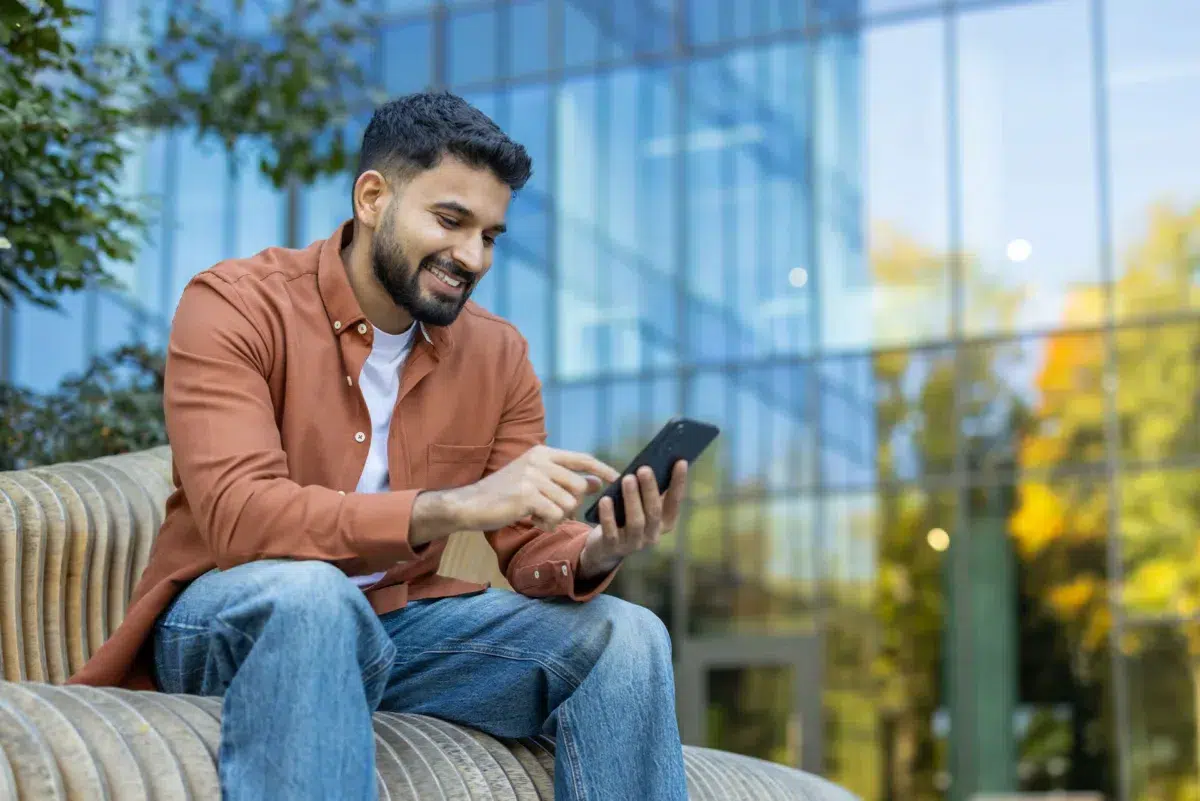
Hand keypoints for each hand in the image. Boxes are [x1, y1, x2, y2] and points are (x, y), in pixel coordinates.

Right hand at [448, 445, 618, 532]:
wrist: (470, 504)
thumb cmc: (504, 494)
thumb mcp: (536, 481)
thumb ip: (565, 480)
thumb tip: (598, 483)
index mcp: (543, 453)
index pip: (582, 459)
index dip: (603, 469)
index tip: (619, 479)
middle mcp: (539, 460)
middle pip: (580, 486)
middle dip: (571, 504)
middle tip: (550, 510)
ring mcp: (533, 476)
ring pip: (569, 503)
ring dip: (556, 516)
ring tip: (536, 514)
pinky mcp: (527, 495)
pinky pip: (555, 515)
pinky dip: (546, 523)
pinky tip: (530, 519)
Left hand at [579, 460, 688, 577]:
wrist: (605, 548)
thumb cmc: (625, 516)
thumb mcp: (639, 505)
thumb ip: (646, 490)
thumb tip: (651, 461)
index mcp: (664, 522)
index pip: (675, 501)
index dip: (679, 482)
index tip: (680, 462)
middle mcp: (653, 535)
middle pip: (654, 511)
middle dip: (650, 489)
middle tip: (644, 469)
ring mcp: (634, 543)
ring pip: (636, 522)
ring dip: (632, 499)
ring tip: (627, 479)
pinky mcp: (613, 547)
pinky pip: (612, 532)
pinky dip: (609, 515)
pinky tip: (605, 499)